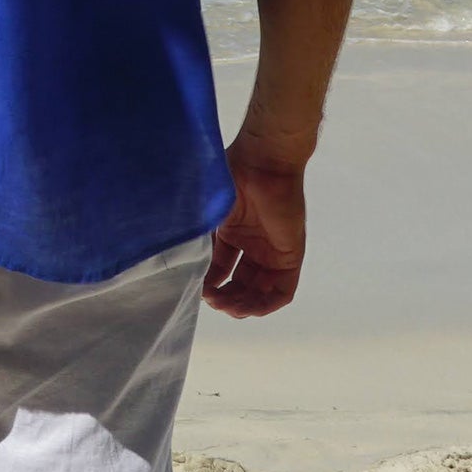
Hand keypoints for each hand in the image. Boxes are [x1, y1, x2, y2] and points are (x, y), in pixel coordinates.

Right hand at [203, 140, 306, 317]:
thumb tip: (180, 262)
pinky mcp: (290, 256)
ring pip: (260, 291)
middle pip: (241, 283)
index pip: (222, 268)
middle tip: (211, 301)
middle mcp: (253, 244)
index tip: (198, 289)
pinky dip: (266, 304)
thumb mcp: (208, 211)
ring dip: (243, 305)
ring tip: (226, 306)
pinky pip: (283, 290)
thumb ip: (198, 235)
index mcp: (234, 231)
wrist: (262, 163)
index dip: (210, 283)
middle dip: (225, 298)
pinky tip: (248, 307)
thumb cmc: (232, 178)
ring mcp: (272, 251)